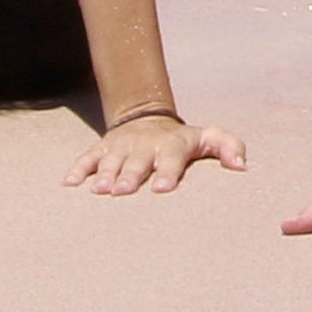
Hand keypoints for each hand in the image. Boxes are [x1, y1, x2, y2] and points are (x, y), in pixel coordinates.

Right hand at [67, 109, 247, 197]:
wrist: (148, 119)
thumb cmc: (183, 141)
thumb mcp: (209, 138)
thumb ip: (229, 147)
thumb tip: (242, 166)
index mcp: (172, 145)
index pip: (172, 158)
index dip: (167, 172)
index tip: (163, 189)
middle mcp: (145, 144)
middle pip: (137, 161)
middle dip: (130, 175)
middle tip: (123, 192)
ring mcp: (122, 146)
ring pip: (111, 160)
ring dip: (104, 175)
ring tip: (99, 191)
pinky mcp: (103, 148)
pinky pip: (87, 158)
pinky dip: (78, 169)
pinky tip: (69, 184)